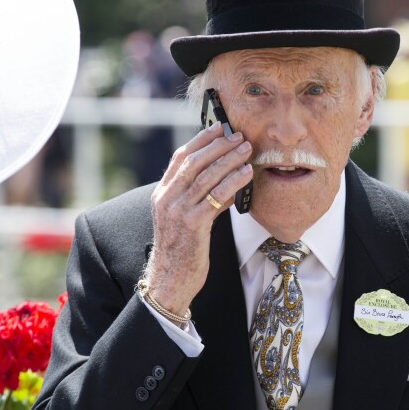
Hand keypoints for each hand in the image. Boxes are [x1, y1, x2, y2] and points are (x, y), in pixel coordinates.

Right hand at [143, 121, 251, 314]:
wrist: (170, 280)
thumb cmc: (182, 251)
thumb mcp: (185, 220)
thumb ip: (199, 199)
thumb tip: (226, 181)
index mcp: (162, 195)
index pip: (179, 158)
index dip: (200, 141)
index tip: (219, 128)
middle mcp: (166, 199)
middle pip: (193, 162)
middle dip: (218, 146)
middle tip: (238, 136)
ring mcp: (177, 211)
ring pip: (205, 176)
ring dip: (228, 159)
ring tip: (246, 149)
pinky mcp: (192, 224)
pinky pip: (215, 197)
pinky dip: (232, 182)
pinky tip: (246, 174)